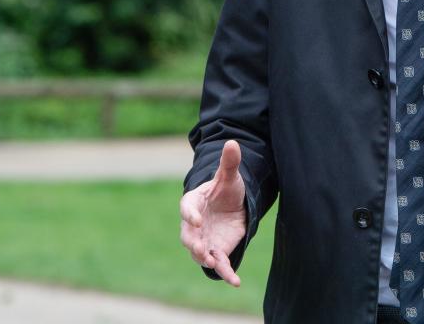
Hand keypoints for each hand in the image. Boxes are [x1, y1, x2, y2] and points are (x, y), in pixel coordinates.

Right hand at [179, 140, 247, 285]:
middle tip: (199, 248)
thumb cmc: (225, 189)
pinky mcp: (217, 251)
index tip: (197, 219)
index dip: (190, 214)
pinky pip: (219, 264)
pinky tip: (236, 281)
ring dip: (204, 258)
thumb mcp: (229, 176)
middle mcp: (194, 224)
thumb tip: (232, 142)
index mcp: (193, 202)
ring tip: (212, 262)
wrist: (231, 206)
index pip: (187, 208)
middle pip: (188, 236)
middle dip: (192, 242)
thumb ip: (229, 162)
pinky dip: (226, 273)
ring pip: (199, 253)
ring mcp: (204, 240)